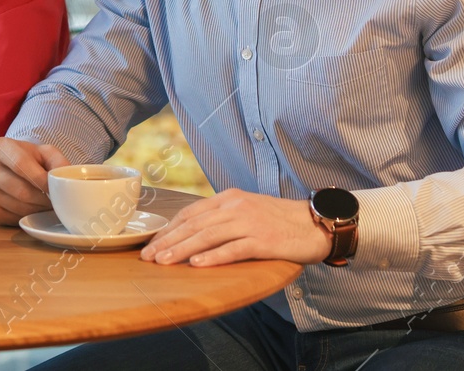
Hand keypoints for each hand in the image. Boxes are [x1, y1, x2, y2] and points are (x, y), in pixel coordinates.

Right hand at [0, 137, 69, 224]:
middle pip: (20, 190)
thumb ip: (58, 161)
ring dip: (38, 209)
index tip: (56, 189)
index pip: (20, 165)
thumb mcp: (46, 152)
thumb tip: (64, 179)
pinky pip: (12, 218)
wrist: (12, 168)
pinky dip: (28, 216)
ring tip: (49, 205)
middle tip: (58, 201)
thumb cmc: (31, 159)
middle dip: (43, 199)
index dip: (41, 179)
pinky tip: (36, 209)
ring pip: (18, 206)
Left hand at [140, 189, 332, 266]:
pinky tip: (197, 264)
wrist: (315, 223)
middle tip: (148, 257)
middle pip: (194, 225)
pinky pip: (233, 249)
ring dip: (182, 249)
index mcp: (229, 198)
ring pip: (208, 236)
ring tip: (163, 262)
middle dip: (168, 241)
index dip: (168, 229)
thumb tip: (193, 233)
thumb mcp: (247, 210)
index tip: (150, 244)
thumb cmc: (279, 221)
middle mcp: (236, 207)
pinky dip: (213, 257)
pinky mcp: (263, 240)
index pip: (190, 213)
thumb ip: (222, 218)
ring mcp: (249, 222)